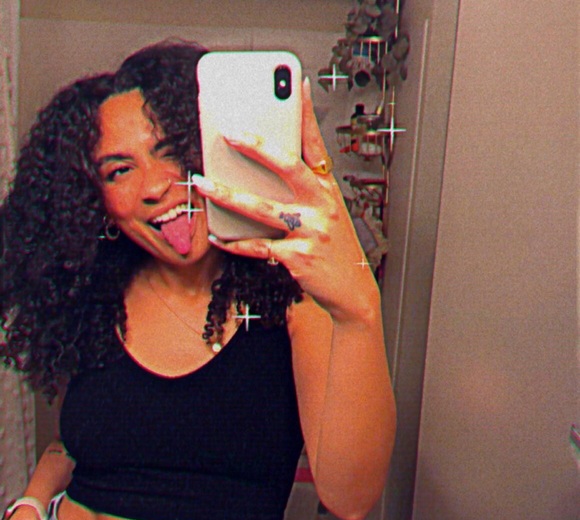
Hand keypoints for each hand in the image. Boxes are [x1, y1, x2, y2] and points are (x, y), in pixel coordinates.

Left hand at [192, 77, 377, 321]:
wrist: (352, 288)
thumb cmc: (335, 247)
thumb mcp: (328, 211)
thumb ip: (305, 188)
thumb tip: (270, 165)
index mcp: (328, 190)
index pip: (317, 145)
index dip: (306, 114)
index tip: (296, 85)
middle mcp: (321, 206)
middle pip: (289, 168)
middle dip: (257, 147)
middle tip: (228, 131)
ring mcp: (311, 231)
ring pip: (263, 209)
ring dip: (229, 195)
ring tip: (202, 182)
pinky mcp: (298, 257)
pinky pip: (258, 247)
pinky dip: (234, 242)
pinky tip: (216, 235)